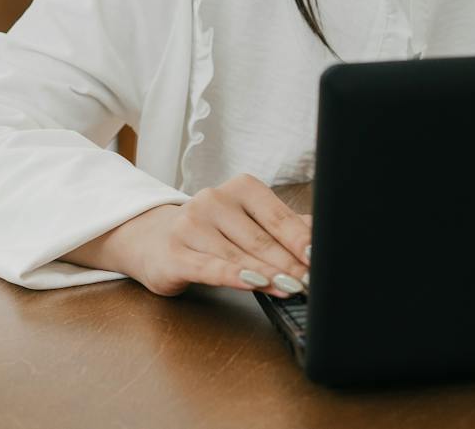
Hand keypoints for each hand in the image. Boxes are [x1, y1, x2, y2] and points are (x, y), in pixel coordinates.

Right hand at [87, 175, 313, 297]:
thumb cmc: (212, 232)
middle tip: (312, 281)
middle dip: (290, 263)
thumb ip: (282, 227)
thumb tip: (322, 237)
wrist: (152, 239)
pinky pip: (211, 268)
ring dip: (269, 275)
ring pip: (239, 256)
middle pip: (261, 239)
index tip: (321, 259)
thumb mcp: (247, 222)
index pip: (278, 216)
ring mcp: (191, 226)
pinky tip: (257, 285)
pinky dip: (236, 277)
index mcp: (240, 188)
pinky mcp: (174, 254)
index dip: (302, 240)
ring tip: (293, 287)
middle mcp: (213, 201)